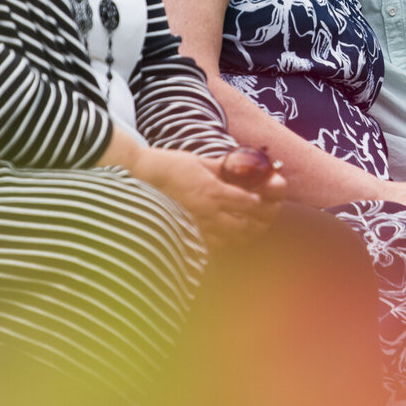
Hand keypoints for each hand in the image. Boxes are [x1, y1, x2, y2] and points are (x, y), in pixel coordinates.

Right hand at [128, 146, 276, 251]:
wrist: (143, 175)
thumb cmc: (171, 165)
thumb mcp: (201, 161)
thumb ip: (223, 167)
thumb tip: (241, 166)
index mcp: (213, 191)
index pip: (247, 202)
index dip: (259, 203)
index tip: (262, 200)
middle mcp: (208, 211)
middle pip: (242, 225)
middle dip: (257, 223)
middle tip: (263, 218)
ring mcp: (196, 224)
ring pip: (229, 239)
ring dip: (243, 235)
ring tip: (250, 229)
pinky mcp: (185, 230)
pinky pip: (210, 244)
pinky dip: (223, 243)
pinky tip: (227, 237)